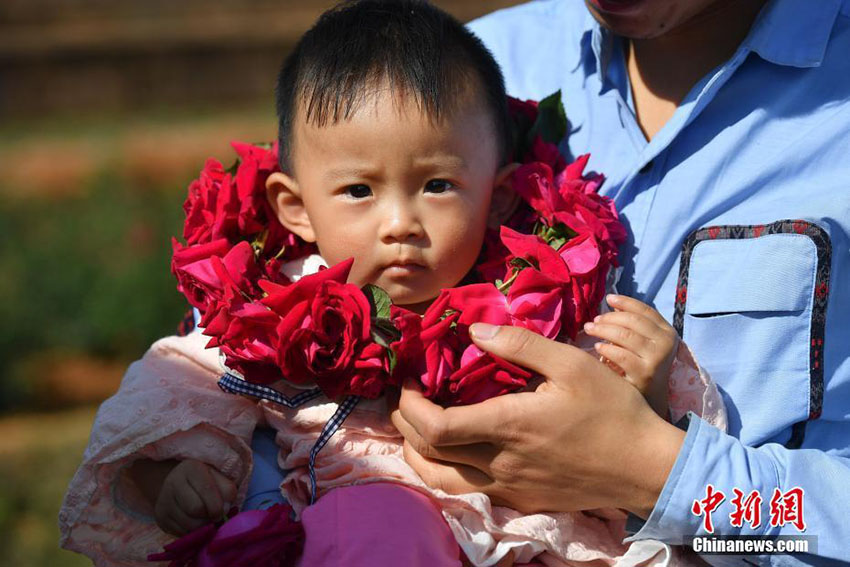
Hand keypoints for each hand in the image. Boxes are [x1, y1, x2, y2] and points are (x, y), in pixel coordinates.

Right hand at [153, 459, 236, 535]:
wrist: (182, 485)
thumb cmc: (207, 481)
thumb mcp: (220, 478)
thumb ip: (228, 490)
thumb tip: (224, 510)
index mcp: (191, 468)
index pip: (207, 489)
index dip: (218, 505)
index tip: (223, 511)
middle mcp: (173, 482)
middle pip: (195, 509)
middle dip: (209, 516)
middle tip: (214, 516)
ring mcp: (163, 501)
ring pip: (188, 524)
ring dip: (202, 527)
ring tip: (206, 519)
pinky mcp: (160, 518)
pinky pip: (181, 533)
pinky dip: (193, 533)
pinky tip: (196, 523)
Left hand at [390, 323, 684, 516]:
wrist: (646, 467)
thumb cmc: (612, 410)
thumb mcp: (571, 364)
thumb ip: (519, 345)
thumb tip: (475, 330)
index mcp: (508, 427)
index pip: (435, 427)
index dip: (410, 406)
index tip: (409, 383)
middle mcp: (499, 464)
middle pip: (428, 454)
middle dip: (404, 424)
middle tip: (406, 398)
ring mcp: (509, 488)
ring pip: (441, 481)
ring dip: (417, 454)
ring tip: (416, 426)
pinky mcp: (521, 499)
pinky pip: (467, 491)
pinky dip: (445, 469)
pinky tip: (453, 450)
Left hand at [584, 294, 678, 415]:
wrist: (651, 398)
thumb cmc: (642, 365)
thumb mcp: (643, 342)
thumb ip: (632, 324)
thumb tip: (611, 303)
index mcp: (667, 332)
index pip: (645, 310)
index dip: (626, 302)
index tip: (608, 298)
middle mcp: (666, 343)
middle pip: (633, 321)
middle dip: (610, 318)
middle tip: (594, 320)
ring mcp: (657, 359)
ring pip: (625, 335)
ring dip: (603, 330)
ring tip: (590, 329)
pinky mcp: (645, 374)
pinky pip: (621, 355)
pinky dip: (607, 349)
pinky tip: (597, 347)